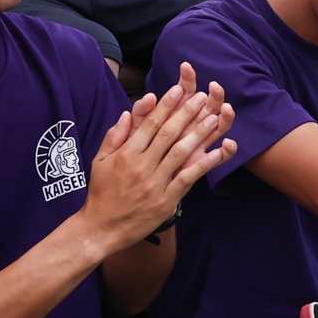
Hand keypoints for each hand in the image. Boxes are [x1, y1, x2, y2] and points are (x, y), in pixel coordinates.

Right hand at [81, 65, 234, 254]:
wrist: (101, 228)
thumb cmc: (101, 193)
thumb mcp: (99, 161)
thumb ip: (115, 136)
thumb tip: (129, 113)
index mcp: (126, 154)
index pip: (150, 124)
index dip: (166, 105)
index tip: (178, 89)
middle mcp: (141, 166)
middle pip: (168, 134)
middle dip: (187, 113)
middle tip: (202, 96)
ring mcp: (155, 184)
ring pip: (180, 153)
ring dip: (199, 134)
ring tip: (214, 118)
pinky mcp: (166, 200)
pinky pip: (188, 178)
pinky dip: (204, 164)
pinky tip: (217, 152)